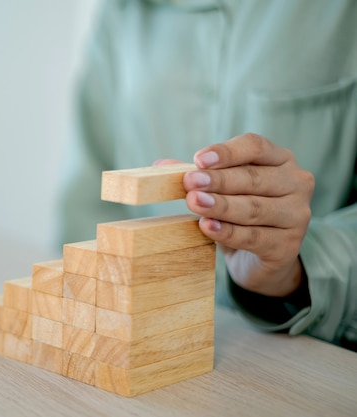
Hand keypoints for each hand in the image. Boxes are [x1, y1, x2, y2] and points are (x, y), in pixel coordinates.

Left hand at [163, 133, 314, 296]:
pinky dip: (228, 232)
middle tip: (189, 183)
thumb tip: (159, 164)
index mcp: (280, 160)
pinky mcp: (288, 246)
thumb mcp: (220, 191)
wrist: (260, 259)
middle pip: (253, 178)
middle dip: (218, 181)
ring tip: (195, 203)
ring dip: (221, 206)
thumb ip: (196, 175)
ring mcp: (297, 215)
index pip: (255, 147)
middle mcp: (296, 183)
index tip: (198, 160)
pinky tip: (207, 227)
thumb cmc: (239, 215)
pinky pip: (254, 237)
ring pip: (253, 208)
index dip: (226, 152)